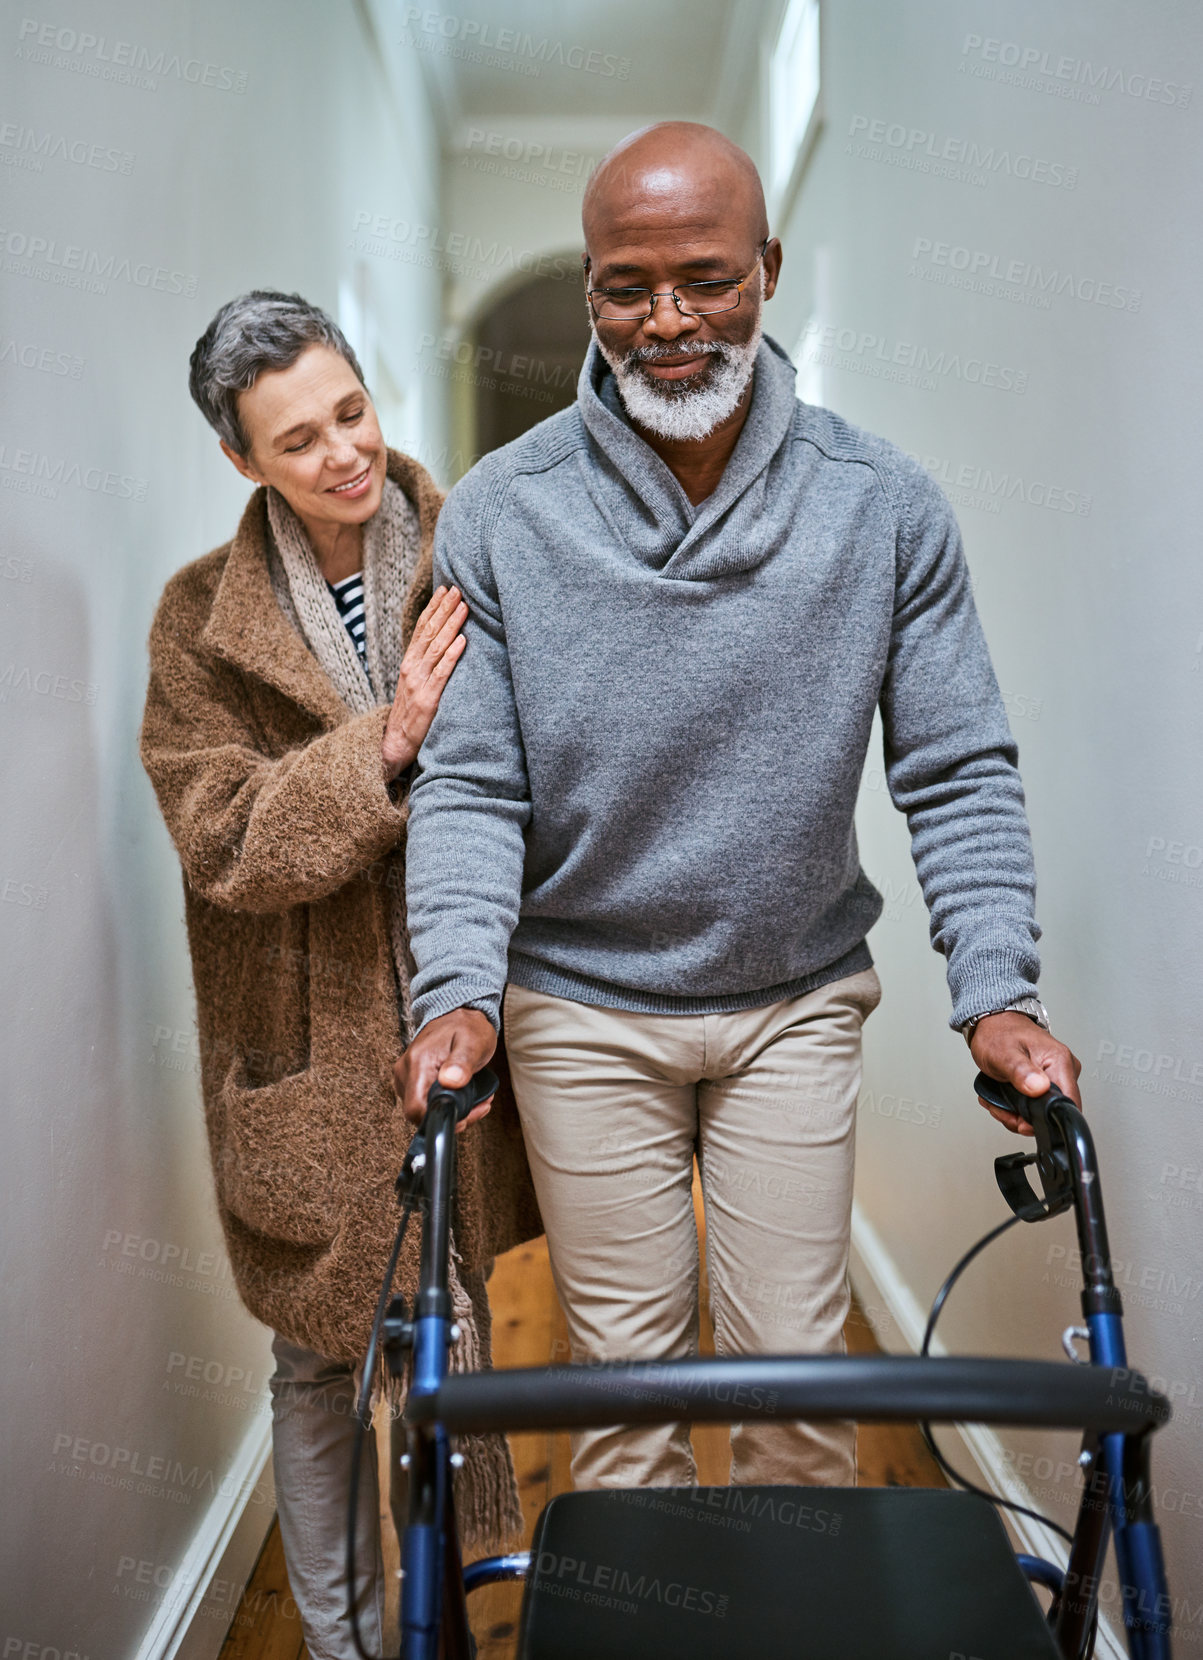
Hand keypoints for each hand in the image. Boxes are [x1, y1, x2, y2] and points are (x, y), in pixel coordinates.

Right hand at [381, 585, 468, 781]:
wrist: (396, 742)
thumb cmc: (411, 712)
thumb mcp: (415, 682)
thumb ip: (426, 663)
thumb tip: (444, 640)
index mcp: (409, 662)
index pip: (422, 628)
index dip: (433, 607)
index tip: (445, 588)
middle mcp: (412, 668)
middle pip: (429, 632)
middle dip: (444, 609)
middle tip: (458, 590)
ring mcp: (419, 683)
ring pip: (436, 648)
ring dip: (451, 625)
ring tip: (464, 608)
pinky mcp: (429, 699)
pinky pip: (442, 673)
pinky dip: (452, 655)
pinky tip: (462, 641)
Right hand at [392, 1007, 497, 1132]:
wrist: (457, 1012)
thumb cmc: (467, 1026)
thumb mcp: (472, 1042)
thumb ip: (461, 1063)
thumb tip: (450, 1081)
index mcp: (418, 1062)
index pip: (416, 1109)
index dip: (439, 1118)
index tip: (464, 1115)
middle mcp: (405, 1071)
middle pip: (419, 1114)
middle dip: (450, 1116)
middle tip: (478, 1106)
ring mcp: (405, 1076)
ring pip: (422, 1110)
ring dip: (450, 1110)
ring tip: (475, 1100)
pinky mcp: (410, 1079)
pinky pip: (424, 1102)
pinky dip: (444, 1104)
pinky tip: (463, 1096)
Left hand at [970, 1012, 1082, 1135]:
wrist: (992, 1024)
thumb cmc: (997, 1033)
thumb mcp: (1004, 1054)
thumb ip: (1021, 1072)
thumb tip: (1039, 1088)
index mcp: (1060, 1061)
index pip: (1068, 1104)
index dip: (1044, 1119)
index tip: (1021, 1121)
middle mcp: (1064, 1069)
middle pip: (1052, 1112)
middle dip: (1023, 1117)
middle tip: (1002, 1108)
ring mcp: (1056, 1076)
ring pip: (1042, 1111)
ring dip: (1017, 1113)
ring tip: (998, 1100)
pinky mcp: (1047, 1081)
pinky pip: (1037, 1105)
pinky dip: (1018, 1107)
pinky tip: (1004, 1098)